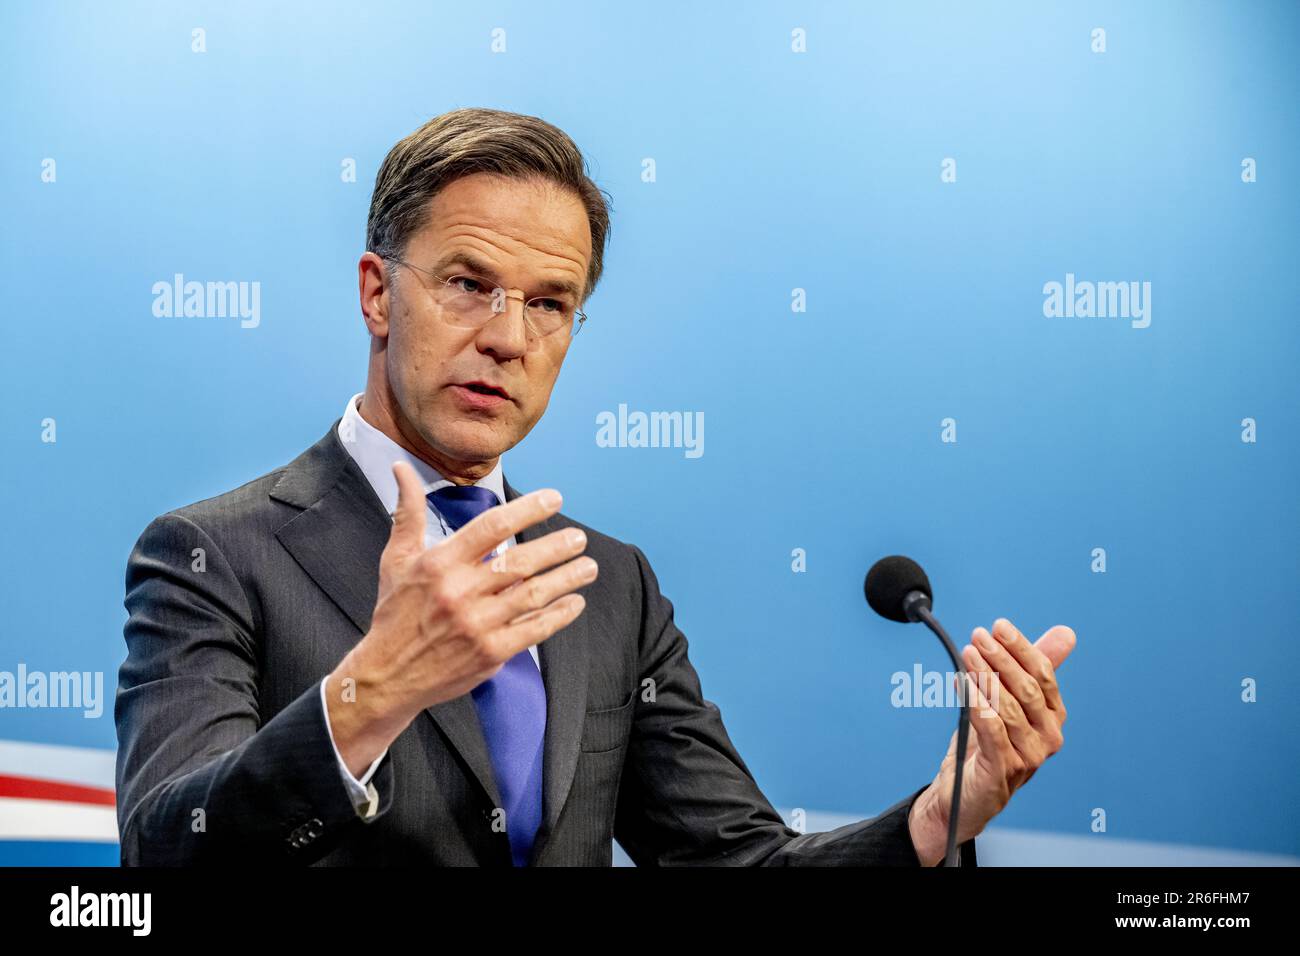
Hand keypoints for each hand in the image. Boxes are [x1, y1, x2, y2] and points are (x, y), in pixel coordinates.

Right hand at [326, 461, 597, 775]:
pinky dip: (559, 616)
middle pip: (520, 562)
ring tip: (589, 566)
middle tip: (580, 537)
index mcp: (440, 563)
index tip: (555, 499)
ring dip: (566, 579)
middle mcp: (460, 592)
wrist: (387, 675)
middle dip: (556, 547)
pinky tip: (576, 603)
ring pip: (533, 595)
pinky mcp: (490, 653)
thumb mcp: (396, 559)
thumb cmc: (394, 612)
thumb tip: (402, 467)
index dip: (528, 509)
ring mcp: (477, 625)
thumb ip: (408, 512)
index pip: (492, 527)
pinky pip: (533, 630)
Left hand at [908, 618, 1075, 864]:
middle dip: (1002, 658)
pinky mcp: (1003, 767)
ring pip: (1008, 706)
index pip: (1043, 675)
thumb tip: (1066, 633)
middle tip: (979, 635)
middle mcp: (1048, 737)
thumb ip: (1031, 668)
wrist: (962, 792)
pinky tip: (961, 682)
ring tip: (967, 653)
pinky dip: (976, 702)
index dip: (1021, 648)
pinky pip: (990, 728)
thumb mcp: (1009, 701)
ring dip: (985, 675)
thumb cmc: (987, 744)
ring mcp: (1028, 754)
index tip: (999, 626)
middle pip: (1027, 688)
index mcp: (1054, 717)